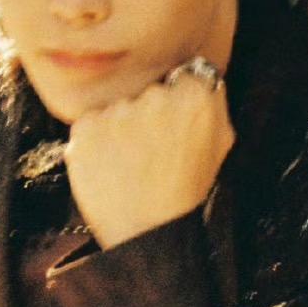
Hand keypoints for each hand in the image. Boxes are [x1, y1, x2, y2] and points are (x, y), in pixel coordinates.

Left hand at [65, 68, 233, 248]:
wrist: (148, 231)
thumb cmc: (186, 191)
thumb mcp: (221, 145)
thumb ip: (214, 102)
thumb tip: (203, 75)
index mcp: (195, 96)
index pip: (183, 76)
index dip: (178, 101)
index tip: (175, 124)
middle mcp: (156, 96)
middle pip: (148, 91)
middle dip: (148, 114)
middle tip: (153, 152)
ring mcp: (118, 111)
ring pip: (118, 108)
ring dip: (120, 129)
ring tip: (131, 165)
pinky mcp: (86, 127)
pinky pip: (90, 124)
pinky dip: (96, 143)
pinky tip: (111, 167)